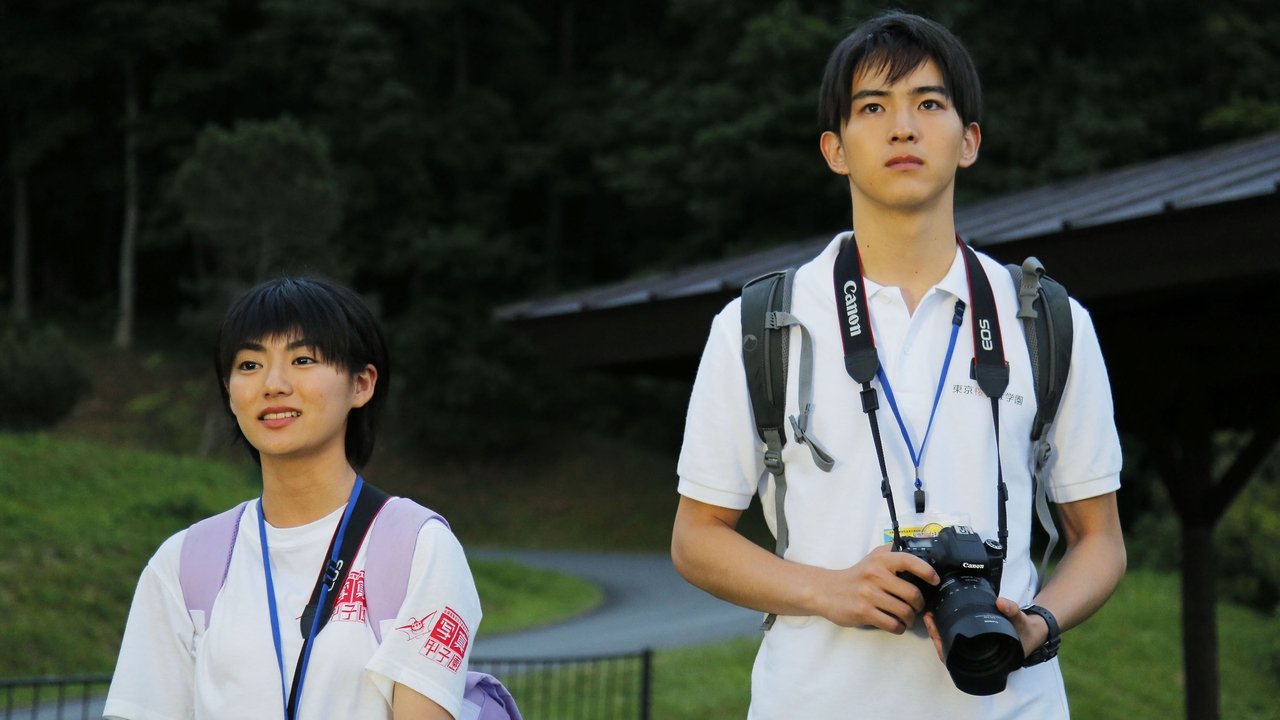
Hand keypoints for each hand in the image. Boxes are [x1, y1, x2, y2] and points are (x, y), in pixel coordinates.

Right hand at [813, 544, 938, 633]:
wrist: (826, 591)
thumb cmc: (854, 576)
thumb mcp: (871, 558)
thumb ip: (891, 552)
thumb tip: (916, 549)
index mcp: (880, 561)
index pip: (908, 560)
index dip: (926, 570)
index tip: (934, 580)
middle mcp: (875, 575)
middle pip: (912, 593)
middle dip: (919, 604)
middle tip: (916, 607)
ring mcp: (869, 594)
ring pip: (904, 611)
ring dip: (909, 619)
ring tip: (906, 618)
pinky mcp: (864, 611)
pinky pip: (892, 624)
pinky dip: (898, 628)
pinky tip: (896, 625)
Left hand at [922, 597, 1048, 663]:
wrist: (1034, 632)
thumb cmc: (1026, 632)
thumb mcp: (1020, 620)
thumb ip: (1012, 611)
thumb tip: (1001, 603)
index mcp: (986, 658)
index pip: (957, 658)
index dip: (943, 647)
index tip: (933, 631)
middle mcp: (979, 655)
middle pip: (949, 650)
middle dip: (936, 635)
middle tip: (928, 618)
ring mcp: (976, 648)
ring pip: (951, 644)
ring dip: (940, 631)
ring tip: (930, 616)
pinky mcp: (976, 639)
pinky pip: (957, 637)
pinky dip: (948, 628)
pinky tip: (940, 616)